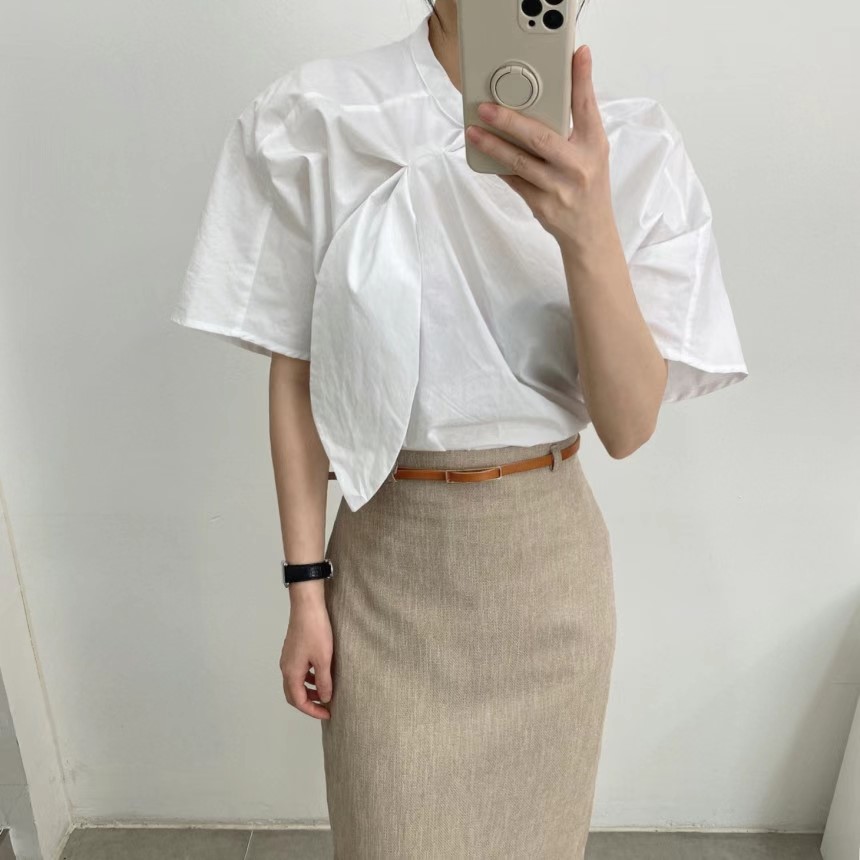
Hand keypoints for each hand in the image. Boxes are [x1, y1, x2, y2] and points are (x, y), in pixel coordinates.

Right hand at [279, 595, 333, 719]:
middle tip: (325, 707)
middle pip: (293, 694)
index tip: (328, 714)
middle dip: (309, 703)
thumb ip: (324, 681)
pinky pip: (298, 671)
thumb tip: (325, 699)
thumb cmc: (316, 631)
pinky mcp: (293, 650)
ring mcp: (288, 658)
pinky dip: (308, 678)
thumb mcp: (324, 659)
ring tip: (325, 691)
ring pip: (295, 682)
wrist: (307, 606)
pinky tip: (320, 674)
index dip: (312, 711)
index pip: (298, 701)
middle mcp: (286, 667)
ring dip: (308, 691)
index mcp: (291, 673)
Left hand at [465, 45, 613, 248]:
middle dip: (510, 121)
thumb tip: (562, 86)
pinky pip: (514, 181)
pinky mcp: (542, 205)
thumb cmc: (589, 185)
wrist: (590, 232)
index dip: (582, 79)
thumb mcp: (593, 150)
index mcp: (594, 145)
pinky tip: (484, 154)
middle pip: (540, 138)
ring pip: (520, 162)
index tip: (577, 54)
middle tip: (486, 108)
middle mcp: (577, 165)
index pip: (587, 107)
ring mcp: (558, 187)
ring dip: (494, 146)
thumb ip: (578, 120)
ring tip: (474, 132)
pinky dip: (499, 167)